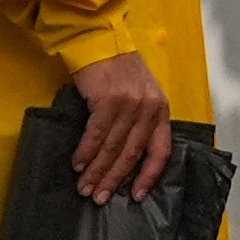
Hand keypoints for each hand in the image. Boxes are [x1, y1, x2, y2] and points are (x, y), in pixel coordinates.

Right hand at [67, 53, 173, 199]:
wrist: (100, 41)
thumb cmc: (118, 70)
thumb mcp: (140, 95)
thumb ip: (139, 122)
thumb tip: (123, 158)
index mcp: (161, 111)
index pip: (161, 152)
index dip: (148, 176)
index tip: (137, 196)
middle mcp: (149, 110)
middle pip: (132, 154)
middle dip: (114, 179)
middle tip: (99, 198)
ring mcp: (129, 106)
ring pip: (113, 148)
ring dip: (96, 171)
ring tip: (85, 188)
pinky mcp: (108, 101)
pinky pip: (96, 135)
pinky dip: (85, 152)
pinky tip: (77, 165)